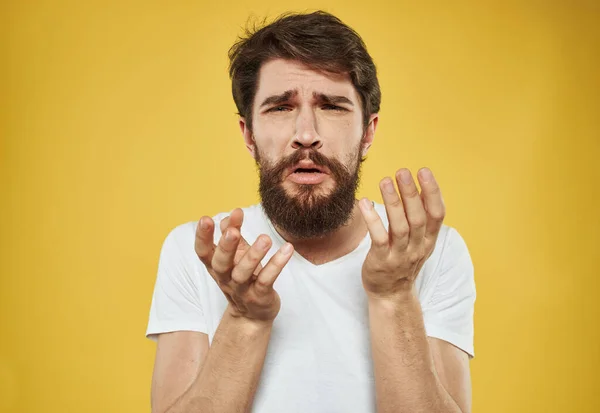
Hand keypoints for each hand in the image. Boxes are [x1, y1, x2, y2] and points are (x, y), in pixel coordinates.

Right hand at [195, 208, 293, 323]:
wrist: (252, 315)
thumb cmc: (243, 277)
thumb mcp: (236, 255)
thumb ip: (232, 233)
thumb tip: (231, 215)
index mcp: (216, 266)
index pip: (203, 252)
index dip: (202, 237)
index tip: (206, 219)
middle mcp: (226, 278)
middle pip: (221, 263)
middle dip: (226, 247)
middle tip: (233, 231)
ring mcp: (242, 289)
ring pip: (244, 273)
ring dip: (254, 255)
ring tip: (265, 239)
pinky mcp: (260, 296)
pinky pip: (267, 280)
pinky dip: (277, 264)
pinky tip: (287, 249)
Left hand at [358, 168, 444, 299]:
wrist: (391, 294)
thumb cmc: (402, 260)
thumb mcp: (418, 241)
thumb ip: (420, 217)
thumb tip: (419, 187)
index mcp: (428, 240)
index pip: (437, 214)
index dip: (432, 192)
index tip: (424, 171)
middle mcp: (417, 247)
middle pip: (417, 218)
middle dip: (411, 193)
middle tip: (402, 172)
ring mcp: (400, 255)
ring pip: (400, 227)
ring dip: (393, 202)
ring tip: (385, 181)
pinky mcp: (381, 261)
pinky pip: (379, 238)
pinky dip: (373, 220)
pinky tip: (365, 203)